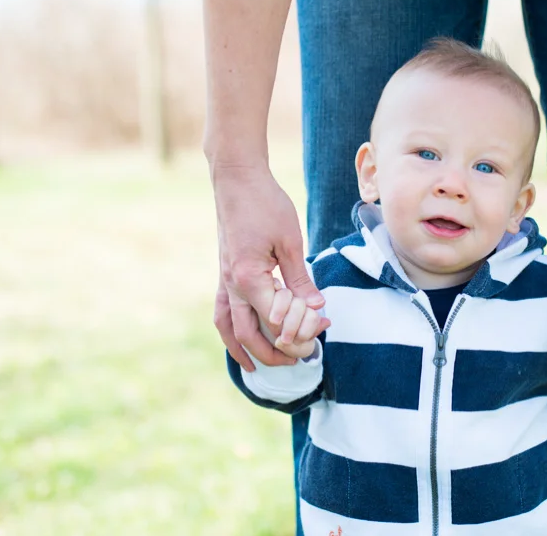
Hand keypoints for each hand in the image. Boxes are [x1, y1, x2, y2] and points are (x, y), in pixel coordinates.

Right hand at [211, 164, 327, 370]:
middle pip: (248, 334)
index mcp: (249, 278)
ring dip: (243, 351)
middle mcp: (231, 284)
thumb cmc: (265, 204)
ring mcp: (223, 280)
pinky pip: (222, 311)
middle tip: (298, 360)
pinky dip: (229, 331)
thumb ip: (301, 279)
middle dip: (273, 353)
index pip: (276, 319)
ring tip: (257, 368)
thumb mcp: (290, 241)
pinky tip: (239, 339)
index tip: (324, 328)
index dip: (300, 330)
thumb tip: (317, 309)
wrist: (237, 179)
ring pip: (227, 327)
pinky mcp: (223, 273)